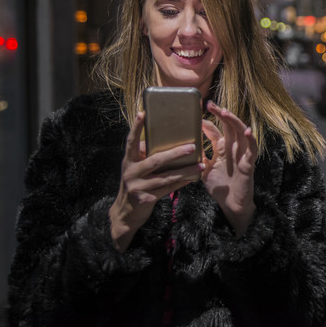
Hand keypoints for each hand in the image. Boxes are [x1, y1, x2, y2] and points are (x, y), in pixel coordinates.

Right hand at [108, 112, 203, 251]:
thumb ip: (145, 155)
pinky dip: (181, 183)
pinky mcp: (146, 199)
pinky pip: (168, 189)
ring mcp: (137, 187)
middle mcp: (131, 172)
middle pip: (155, 160)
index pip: (131, 141)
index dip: (136, 127)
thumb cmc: (135, 183)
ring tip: (200, 165)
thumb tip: (164, 140)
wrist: (125, 213)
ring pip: (166, 177)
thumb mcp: (135, 168)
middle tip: (192, 146)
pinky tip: (193, 178)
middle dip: (175, 153)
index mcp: (128, 161)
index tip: (143, 113)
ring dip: (185, 171)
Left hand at [202, 101, 256, 236]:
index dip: (207, 121)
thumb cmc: (220, 187)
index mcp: (221, 148)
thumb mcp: (203, 170)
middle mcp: (232, 148)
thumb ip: (197, 157)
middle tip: (210, 104)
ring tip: (225, 112)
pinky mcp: (249, 163)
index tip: (196, 113)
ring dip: (234, 121)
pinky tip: (247, 131)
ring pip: (241, 132)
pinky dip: (251, 139)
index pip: (215, 130)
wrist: (231, 205)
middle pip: (228, 125)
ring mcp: (241, 154)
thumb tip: (182, 148)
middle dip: (220, 114)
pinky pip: (252, 149)